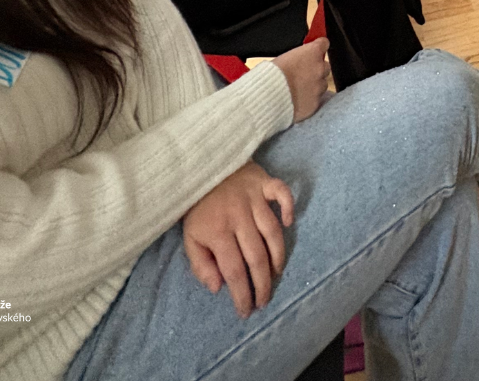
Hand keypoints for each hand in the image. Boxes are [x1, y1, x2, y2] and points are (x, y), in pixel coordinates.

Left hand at [183, 161, 293, 316]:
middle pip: (256, 256)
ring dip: (278, 256)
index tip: (246, 310)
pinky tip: (288, 223)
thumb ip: (200, 265)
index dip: (242, 293)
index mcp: (216, 231)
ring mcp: (253, 197)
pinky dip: (288, 207)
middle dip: (262, 284)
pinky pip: (282, 192)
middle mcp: (237, 216)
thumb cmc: (198, 208)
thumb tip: (218, 287)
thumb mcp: (190, 239)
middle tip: (264, 300)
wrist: (201, 168)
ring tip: (276, 274)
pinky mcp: (263, 182)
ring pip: (272, 231)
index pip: (234, 270)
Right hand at [273, 37, 331, 120]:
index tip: (316, 50)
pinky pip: (316, 100)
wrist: (269, 97)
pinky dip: (310, 100)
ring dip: (314, 85)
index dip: (319, 47)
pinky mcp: (316, 103)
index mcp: (312, 53)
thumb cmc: (271, 75)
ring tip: (299, 90)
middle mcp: (319, 68)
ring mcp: (319, 87)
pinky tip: (298, 101)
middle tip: (304, 74)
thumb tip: (301, 59)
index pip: (324, 43)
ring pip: (322, 84)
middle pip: (325, 66)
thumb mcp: (284, 58)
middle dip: (317, 69)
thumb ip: (298, 57)